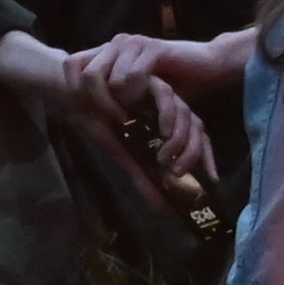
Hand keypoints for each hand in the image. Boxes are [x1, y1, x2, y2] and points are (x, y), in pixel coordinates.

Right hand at [0, 32, 210, 200]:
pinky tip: (147, 127)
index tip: (212, 179)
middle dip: (192, 149)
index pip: (197, 138)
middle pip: (195, 124)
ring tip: (163, 154)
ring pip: (183, 109)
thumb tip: (161, 208)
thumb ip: (140, 175)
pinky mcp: (148, 76)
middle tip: (175, 171)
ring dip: (177, 132)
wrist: (71, 90)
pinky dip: (160, 110)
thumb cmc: (96, 118)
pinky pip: (162, 91)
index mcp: (166, 123)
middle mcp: (167, 108)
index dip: (206, 157)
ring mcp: (159, 92)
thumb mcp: (119, 151)